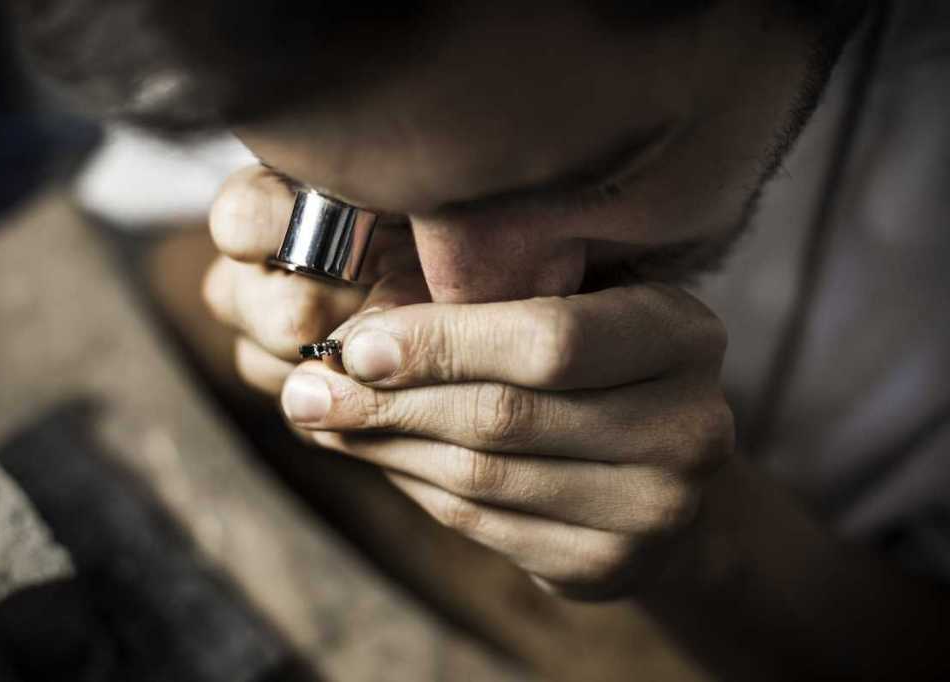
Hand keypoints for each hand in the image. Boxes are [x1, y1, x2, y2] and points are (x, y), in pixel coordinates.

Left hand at [204, 165, 734, 599]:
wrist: (665, 468)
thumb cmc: (600, 363)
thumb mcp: (572, 306)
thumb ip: (486, 309)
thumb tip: (355, 344)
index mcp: (682, 335)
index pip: (549, 341)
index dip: (441, 344)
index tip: (356, 346)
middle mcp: (688, 425)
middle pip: (505, 415)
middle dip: (389, 402)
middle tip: (305, 390)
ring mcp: (655, 508)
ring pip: (483, 477)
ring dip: (386, 447)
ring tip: (321, 419)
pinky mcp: (608, 565)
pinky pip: (482, 525)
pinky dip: (415, 487)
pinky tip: (376, 456)